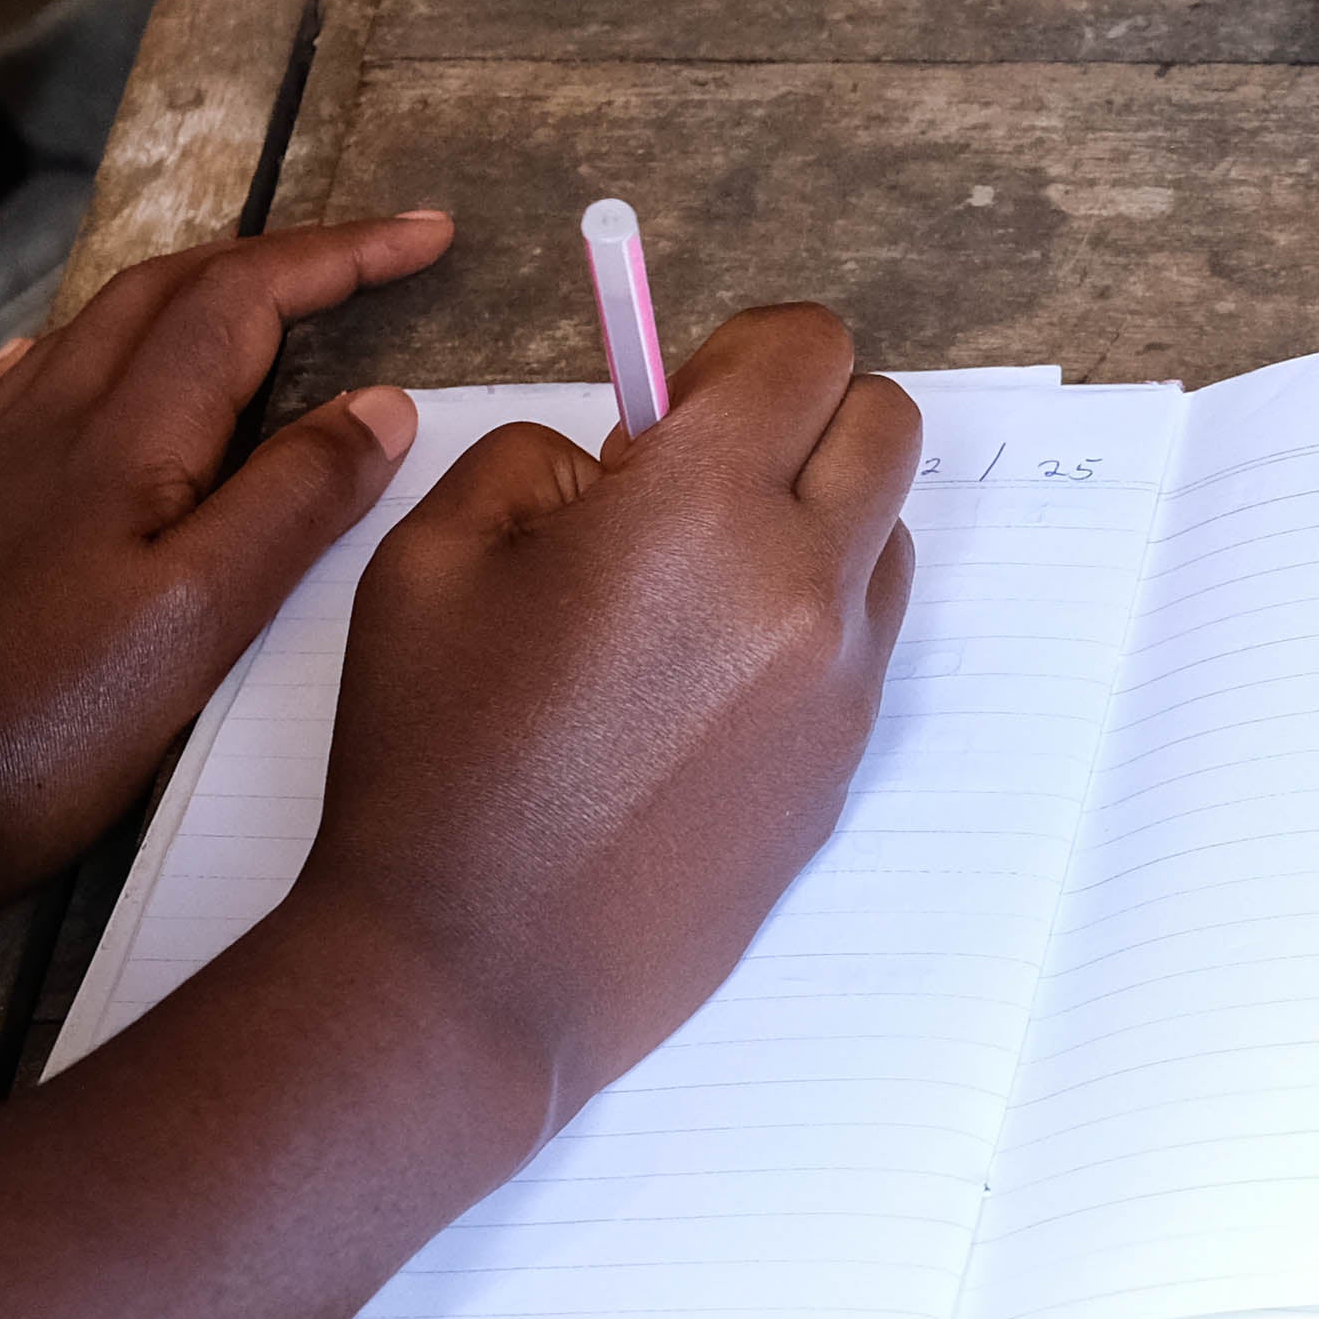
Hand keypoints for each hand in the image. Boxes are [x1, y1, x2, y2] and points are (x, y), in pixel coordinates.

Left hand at [0, 210, 456, 938]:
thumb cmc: (48, 717)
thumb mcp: (206, 619)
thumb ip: (295, 501)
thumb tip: (380, 404)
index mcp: (128, 431)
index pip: (247, 297)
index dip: (343, 255)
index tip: (428, 236)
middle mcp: (44, 415)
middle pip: (165, 289)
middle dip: (272, 259)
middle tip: (358, 263)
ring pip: (85, 331)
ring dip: (180, 299)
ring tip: (243, 313)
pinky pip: (2, 393)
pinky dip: (71, 359)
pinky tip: (63, 378)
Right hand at [295, 302, 921, 1124]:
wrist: (474, 970)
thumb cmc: (433, 759)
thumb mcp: (431, 553)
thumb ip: (543, 456)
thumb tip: (635, 451)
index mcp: (705, 512)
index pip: (811, 348)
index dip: (742, 349)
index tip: (679, 395)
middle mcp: (806, 589)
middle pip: (886, 423)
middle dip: (803, 417)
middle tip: (700, 472)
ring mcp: (844, 686)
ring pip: (887, 535)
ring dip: (816, 522)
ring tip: (692, 590)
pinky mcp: (847, 765)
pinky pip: (865, 643)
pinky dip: (809, 623)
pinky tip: (698, 687)